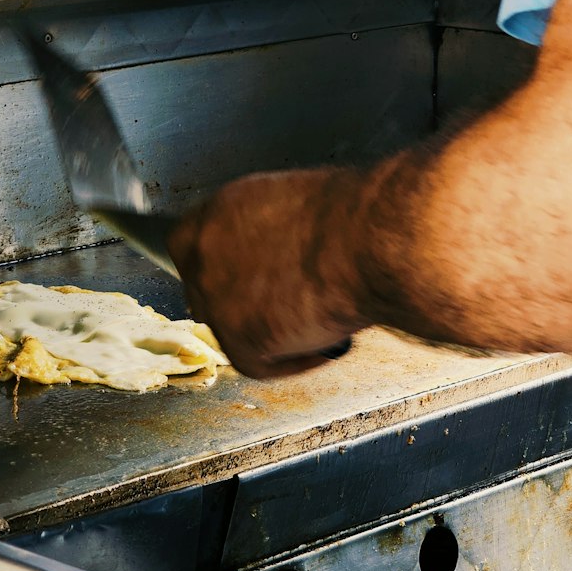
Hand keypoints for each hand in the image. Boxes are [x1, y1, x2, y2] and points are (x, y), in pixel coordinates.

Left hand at [167, 168, 365, 378]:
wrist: (372, 237)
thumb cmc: (352, 215)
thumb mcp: (292, 206)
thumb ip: (265, 232)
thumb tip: (274, 253)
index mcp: (217, 211)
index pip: (200, 247)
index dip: (233, 266)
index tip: (257, 276)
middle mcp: (203, 252)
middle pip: (211, 291)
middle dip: (247, 301)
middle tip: (291, 301)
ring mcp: (215, 298)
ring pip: (235, 329)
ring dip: (272, 330)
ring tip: (322, 317)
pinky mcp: (238, 341)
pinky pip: (260, 364)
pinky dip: (297, 360)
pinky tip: (331, 339)